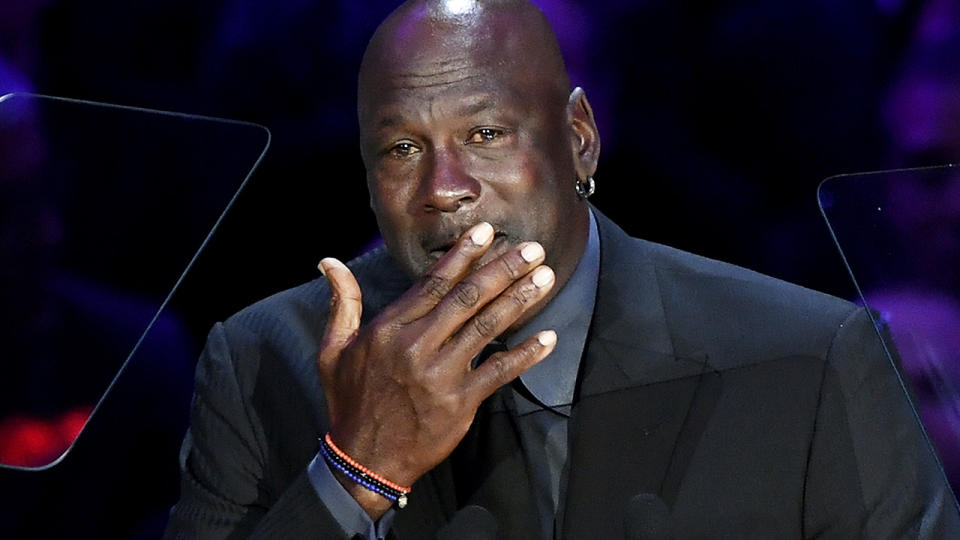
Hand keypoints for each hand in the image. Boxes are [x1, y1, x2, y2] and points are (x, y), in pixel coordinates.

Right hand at [316, 222, 557, 516]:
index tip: (486, 232)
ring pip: (486, 327)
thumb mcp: (333, 350)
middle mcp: (416, 346)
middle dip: (503, 269)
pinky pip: (498, 373)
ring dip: (519, 300)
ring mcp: (440, 375)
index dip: (462, 255)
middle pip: (467, 298)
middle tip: (533, 248)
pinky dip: (525, 355)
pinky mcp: (460, 403)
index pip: (432, 283)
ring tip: (546, 277)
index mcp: (389, 329)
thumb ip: (342, 303)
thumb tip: (328, 261)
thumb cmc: (350, 401)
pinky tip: (548, 339)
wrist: (364, 460)